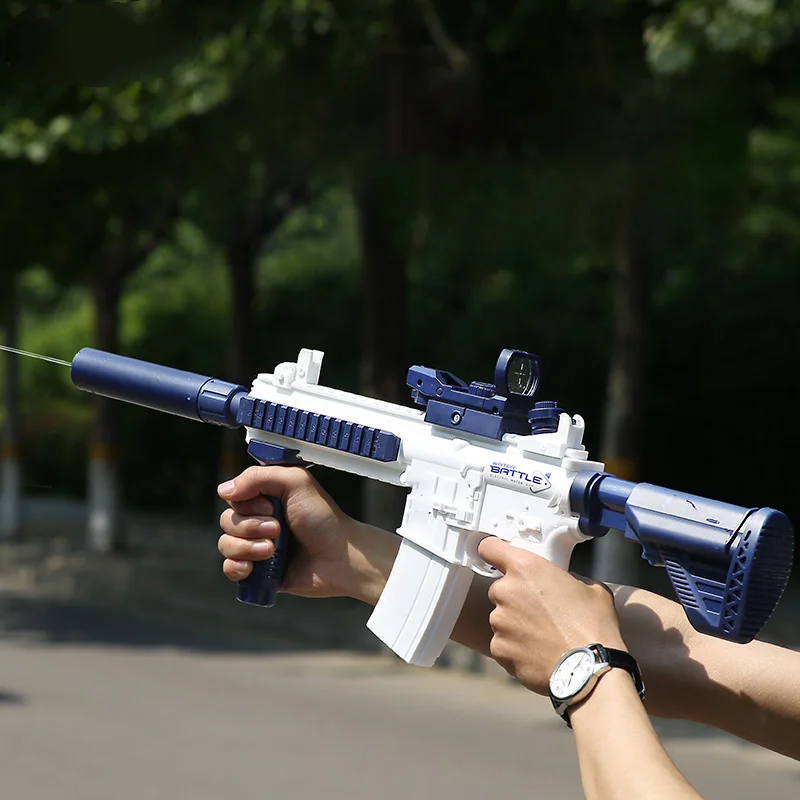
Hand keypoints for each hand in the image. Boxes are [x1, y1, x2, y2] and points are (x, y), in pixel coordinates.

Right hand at [217, 465, 393, 599]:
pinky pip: (229, 569)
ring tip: (273, 551)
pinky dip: (237, 567)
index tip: (271, 506)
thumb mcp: (297, 482)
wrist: (339, 558)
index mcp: (267, 497)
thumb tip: (223, 490)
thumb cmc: (324, 519)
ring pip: (226, 544)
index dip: (247, 503)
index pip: (234, 496)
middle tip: (279, 530)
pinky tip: (254, 567)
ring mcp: (257, 546)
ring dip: (247, 547)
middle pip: (227, 520)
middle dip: (250, 527)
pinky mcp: (258, 571)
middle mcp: (260, 520)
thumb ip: (259, 476)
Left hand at [477, 537, 627, 694]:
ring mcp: (499, 622)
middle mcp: (505, 591)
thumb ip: (566, 578)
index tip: (497, 558)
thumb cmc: (593, 627)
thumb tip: (562, 584)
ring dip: (515, 624)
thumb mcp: (589, 587)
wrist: (590, 670)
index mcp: (525, 568)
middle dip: (515, 597)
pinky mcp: (498, 649)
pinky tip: (538, 652)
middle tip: (540, 610)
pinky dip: (515, 648)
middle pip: (500, 589)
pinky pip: (503, 644)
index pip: (490, 547)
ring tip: (543, 636)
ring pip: (501, 618)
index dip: (494, 552)